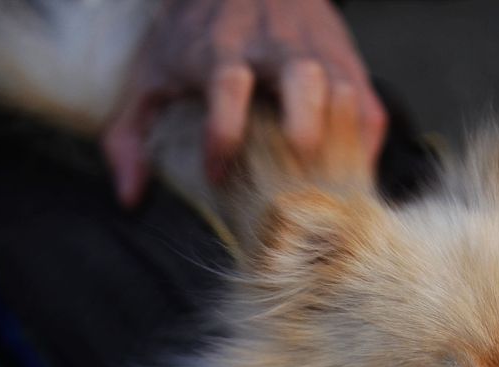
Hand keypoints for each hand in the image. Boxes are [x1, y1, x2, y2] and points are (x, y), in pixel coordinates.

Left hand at [104, 0, 387, 205]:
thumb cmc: (192, 36)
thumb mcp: (149, 75)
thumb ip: (129, 137)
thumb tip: (130, 199)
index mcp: (222, 49)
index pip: (227, 85)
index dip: (224, 132)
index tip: (216, 173)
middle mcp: (274, 47)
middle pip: (302, 75)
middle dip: (305, 119)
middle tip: (301, 158)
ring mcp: (316, 52)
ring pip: (345, 88)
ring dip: (341, 137)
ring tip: (326, 185)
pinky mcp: (345, 61)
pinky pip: (369, 104)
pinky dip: (365, 142)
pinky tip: (349, 175)